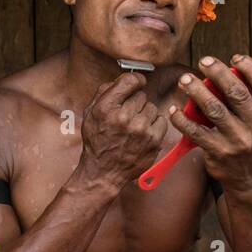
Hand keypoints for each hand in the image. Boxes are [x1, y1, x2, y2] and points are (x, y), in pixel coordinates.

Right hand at [79, 72, 170, 190]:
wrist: (103, 172)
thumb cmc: (97, 142)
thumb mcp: (90, 114)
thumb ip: (104, 92)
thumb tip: (123, 78)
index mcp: (106, 108)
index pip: (130, 80)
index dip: (135, 80)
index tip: (136, 83)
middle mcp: (123, 118)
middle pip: (141, 95)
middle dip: (135, 103)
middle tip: (127, 116)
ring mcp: (140, 130)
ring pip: (152, 108)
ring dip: (145, 114)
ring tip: (134, 127)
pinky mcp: (153, 140)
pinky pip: (161, 121)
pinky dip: (154, 125)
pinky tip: (143, 133)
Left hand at [168, 55, 251, 190]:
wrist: (250, 180)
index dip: (248, 67)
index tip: (234, 57)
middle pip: (236, 93)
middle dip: (218, 72)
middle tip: (204, 61)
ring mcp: (238, 142)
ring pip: (214, 108)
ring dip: (196, 90)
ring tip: (185, 80)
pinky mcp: (218, 152)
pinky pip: (196, 131)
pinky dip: (182, 120)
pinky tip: (175, 110)